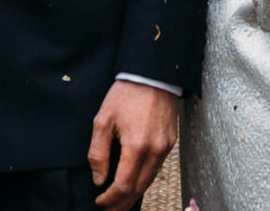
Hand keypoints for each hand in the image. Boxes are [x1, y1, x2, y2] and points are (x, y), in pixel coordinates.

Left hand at [88, 80, 177, 209]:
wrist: (153, 73)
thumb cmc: (126, 93)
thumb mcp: (103, 120)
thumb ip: (98, 153)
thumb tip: (99, 179)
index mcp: (136, 145)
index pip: (124, 185)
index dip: (110, 199)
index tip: (99, 201)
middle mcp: (155, 150)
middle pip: (139, 188)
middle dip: (122, 203)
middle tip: (109, 210)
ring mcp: (165, 147)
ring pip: (149, 180)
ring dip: (134, 194)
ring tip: (119, 201)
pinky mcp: (171, 141)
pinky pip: (157, 167)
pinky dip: (144, 179)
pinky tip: (134, 182)